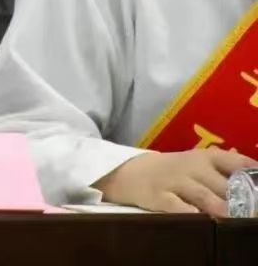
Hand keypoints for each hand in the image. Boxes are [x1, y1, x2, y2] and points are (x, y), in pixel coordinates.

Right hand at [94, 148, 256, 215]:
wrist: (130, 172)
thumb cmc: (172, 171)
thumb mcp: (196, 162)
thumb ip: (224, 166)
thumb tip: (252, 168)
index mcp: (204, 158)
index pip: (235, 162)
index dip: (254, 173)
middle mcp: (191, 167)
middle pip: (223, 185)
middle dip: (241, 200)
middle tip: (253, 212)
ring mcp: (174, 181)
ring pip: (203, 196)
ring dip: (221, 208)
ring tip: (235, 218)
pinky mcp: (158, 196)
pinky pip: (176, 206)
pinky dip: (189, 213)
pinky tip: (200, 219)